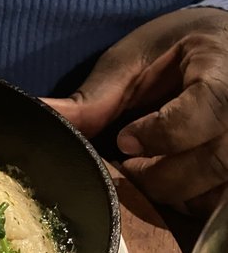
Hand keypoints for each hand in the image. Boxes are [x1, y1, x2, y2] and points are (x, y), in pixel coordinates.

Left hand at [43, 8, 227, 215]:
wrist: (225, 45)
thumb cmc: (178, 49)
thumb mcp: (134, 59)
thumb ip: (96, 96)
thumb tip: (44, 115)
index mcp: (224, 72)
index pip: (207, 110)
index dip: (162, 133)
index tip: (125, 141)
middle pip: (212, 163)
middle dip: (158, 175)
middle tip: (128, 164)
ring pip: (216, 194)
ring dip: (172, 194)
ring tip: (148, 171)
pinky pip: (218, 207)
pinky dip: (188, 203)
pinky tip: (171, 184)